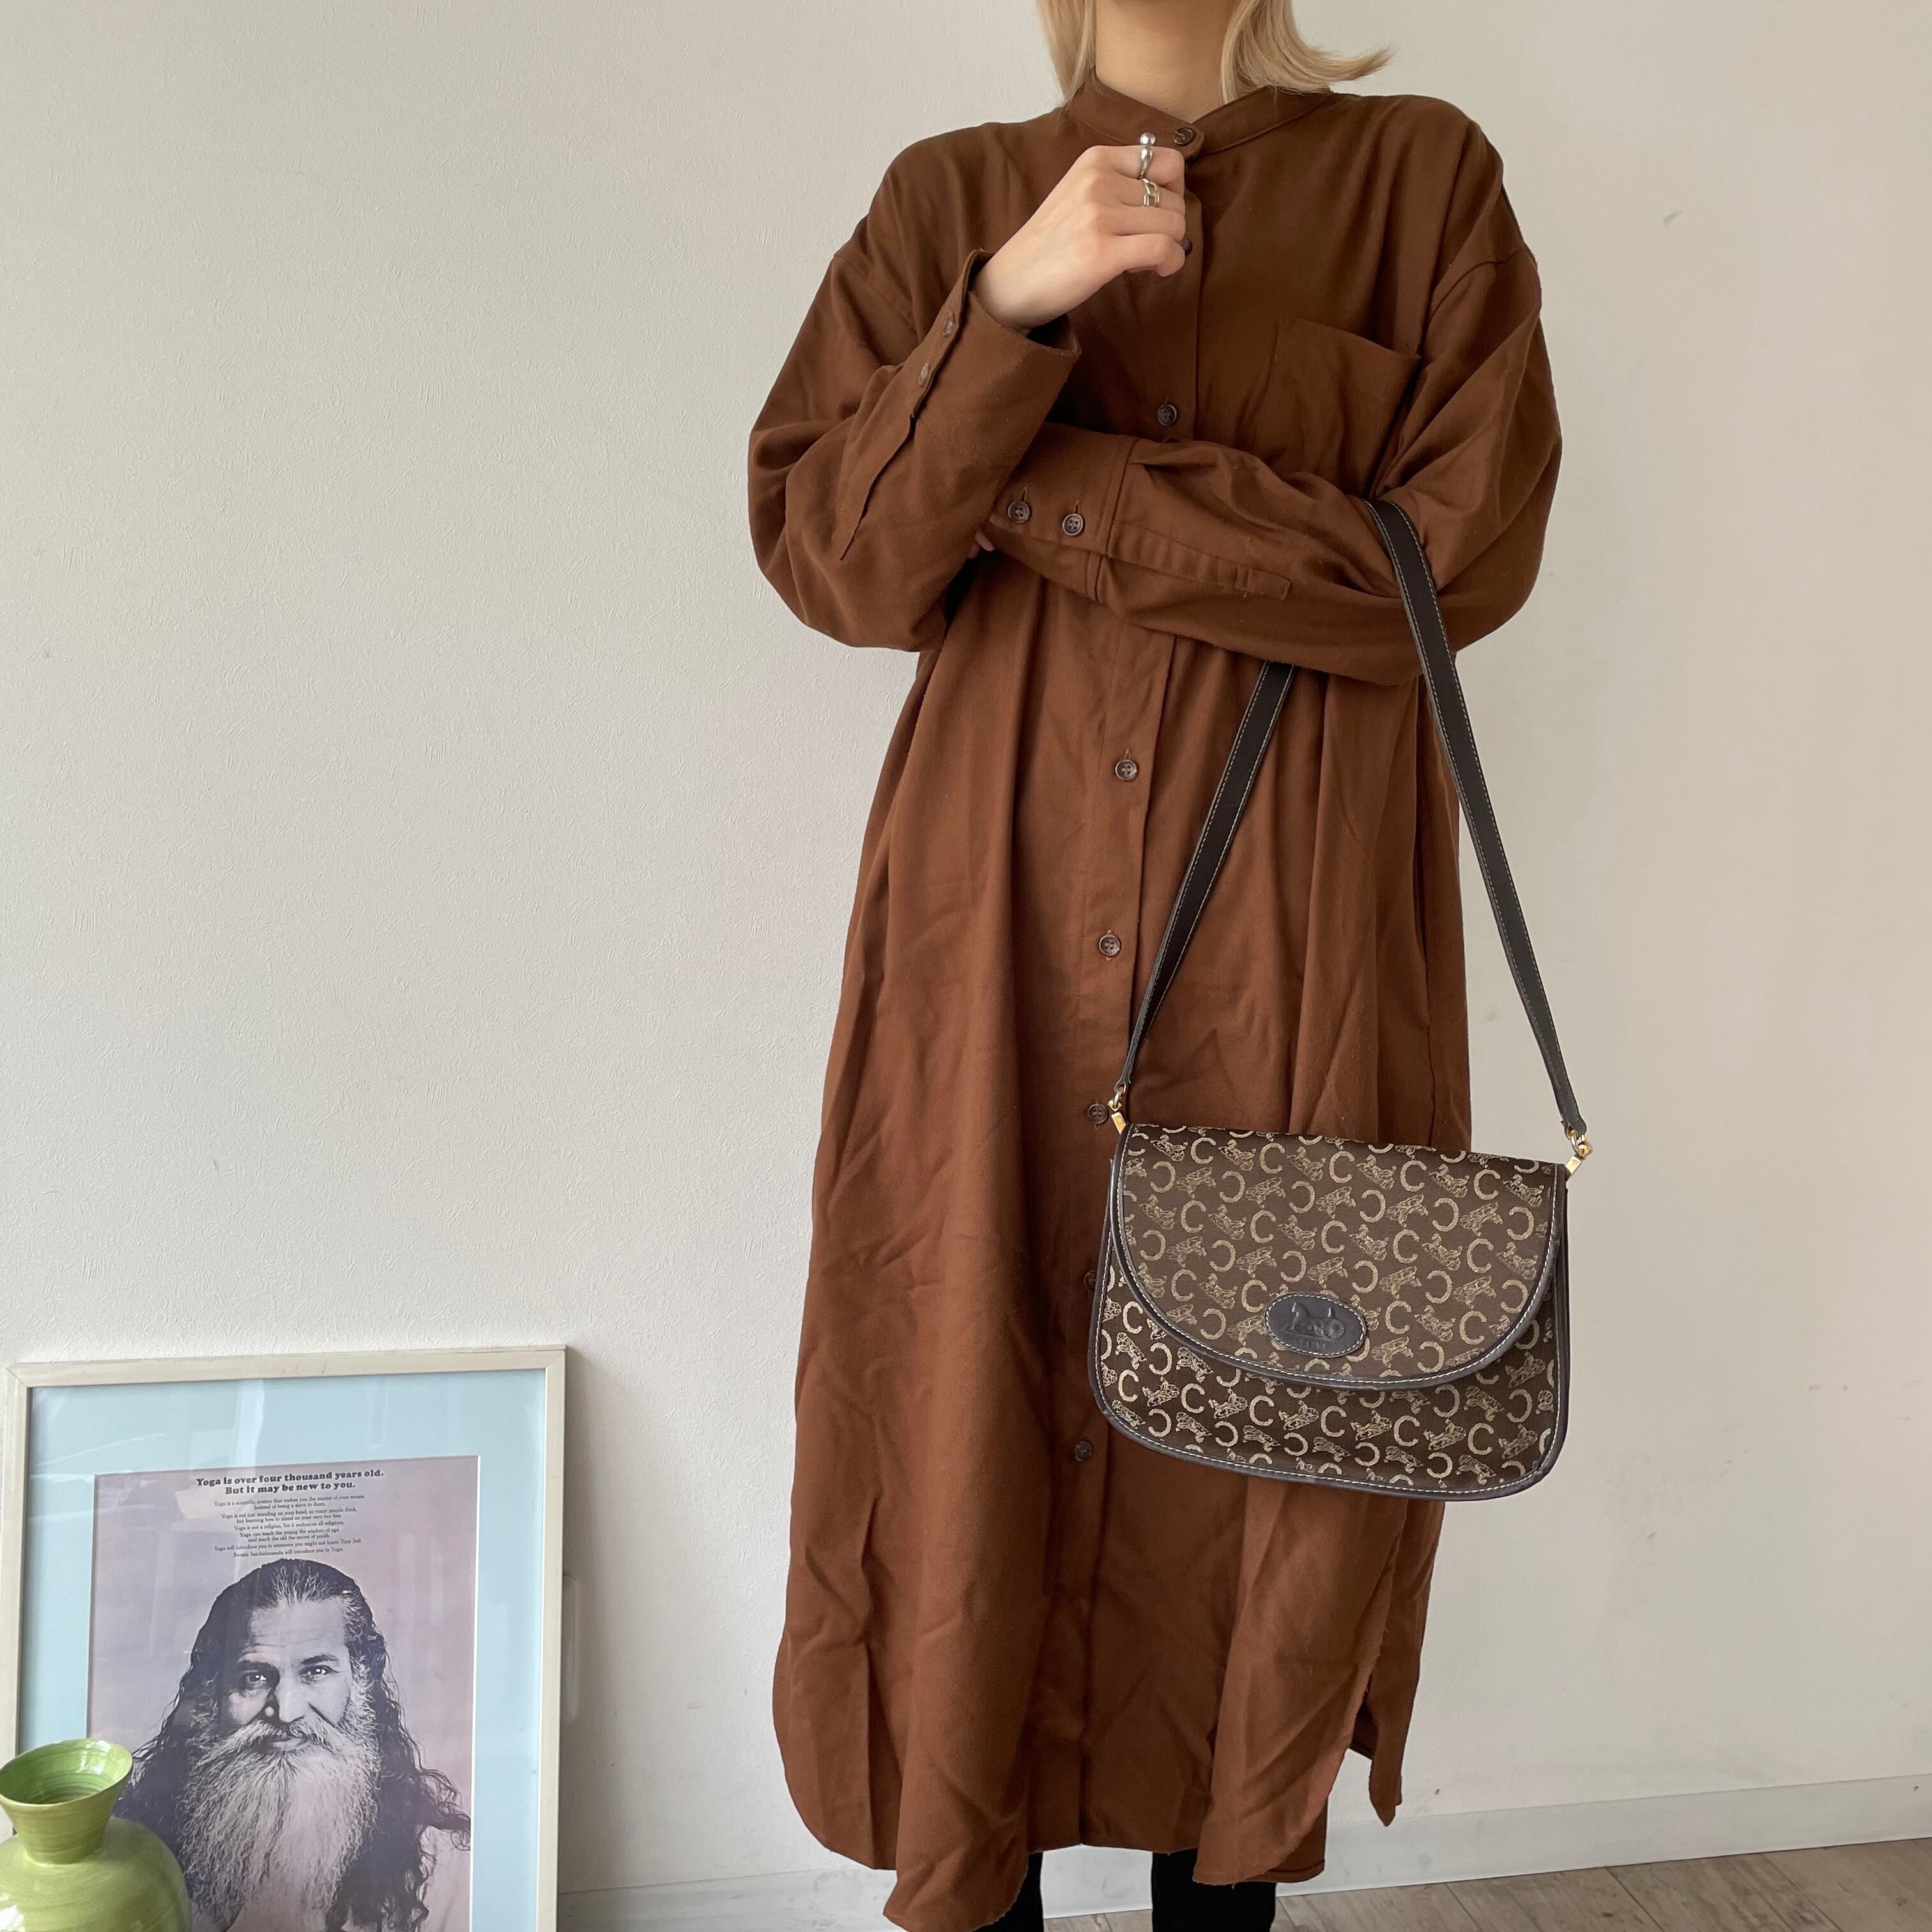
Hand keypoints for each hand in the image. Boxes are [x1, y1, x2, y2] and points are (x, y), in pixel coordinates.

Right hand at [974, 143, 1187, 332]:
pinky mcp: (1102, 252)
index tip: (1157, 214)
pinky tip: (1159, 271)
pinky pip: (1163, 248)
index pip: (1168, 161)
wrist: (1011, 282)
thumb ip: (1119, 184)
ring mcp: (1099, 215)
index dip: (1175, 191)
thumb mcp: (1080, 194)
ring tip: (1139, 259)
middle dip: (1168, 226)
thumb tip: (1173, 194)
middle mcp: (1098, 180)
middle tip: (1141, 245)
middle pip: (1174, 199)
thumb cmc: (1051, 244)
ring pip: (1173, 224)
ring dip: (1168, 247)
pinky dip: (1171, 262)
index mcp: (1095, 160)